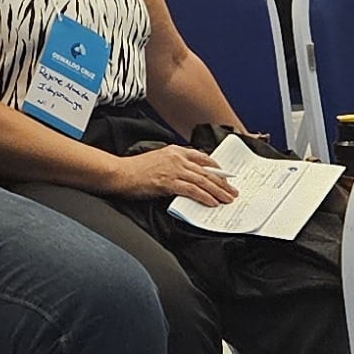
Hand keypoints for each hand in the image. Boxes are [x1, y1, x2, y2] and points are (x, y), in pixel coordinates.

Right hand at [113, 144, 234, 206]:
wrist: (120, 173)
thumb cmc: (135, 169)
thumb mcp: (158, 160)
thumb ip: (174, 165)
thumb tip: (188, 177)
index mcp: (175, 151)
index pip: (202, 158)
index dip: (217, 168)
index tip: (225, 176)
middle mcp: (177, 158)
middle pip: (206, 171)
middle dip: (222, 183)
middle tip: (232, 191)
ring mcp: (173, 170)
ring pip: (203, 181)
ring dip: (218, 191)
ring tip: (227, 199)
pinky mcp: (168, 182)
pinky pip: (192, 190)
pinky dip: (204, 196)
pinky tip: (212, 202)